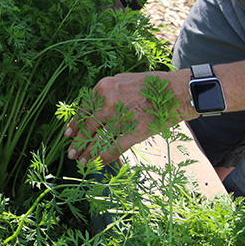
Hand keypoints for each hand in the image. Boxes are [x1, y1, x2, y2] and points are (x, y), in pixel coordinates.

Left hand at [64, 71, 189, 167]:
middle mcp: (107, 102)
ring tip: (81, 161)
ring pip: (98, 139)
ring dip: (87, 152)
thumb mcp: (122, 81)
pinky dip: (103, 158)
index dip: (75, 125)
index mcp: (102, 88)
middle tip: (71, 153)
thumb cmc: (152, 85)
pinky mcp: (134, 131)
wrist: (176, 90)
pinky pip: (114, 147)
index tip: (68, 135)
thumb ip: (106, 94)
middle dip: (78, 142)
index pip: (83, 110)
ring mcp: (120, 117)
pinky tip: (97, 164)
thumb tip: (95, 107)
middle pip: (88, 127)